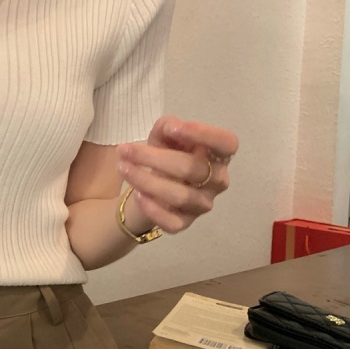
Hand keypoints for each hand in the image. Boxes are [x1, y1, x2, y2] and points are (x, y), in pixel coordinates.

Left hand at [115, 115, 238, 234]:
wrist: (151, 183)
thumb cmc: (165, 153)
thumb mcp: (164, 134)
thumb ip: (168, 126)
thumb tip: (172, 127)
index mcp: (218, 154)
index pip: (227, 144)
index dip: (204, 135)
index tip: (174, 129)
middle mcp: (217, 180)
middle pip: (193, 169)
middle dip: (154, 158)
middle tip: (125, 149)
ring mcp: (203, 203)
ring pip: (180, 195)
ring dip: (146, 180)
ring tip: (122, 167)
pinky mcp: (186, 222)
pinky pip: (172, 222)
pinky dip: (152, 209)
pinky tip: (137, 194)